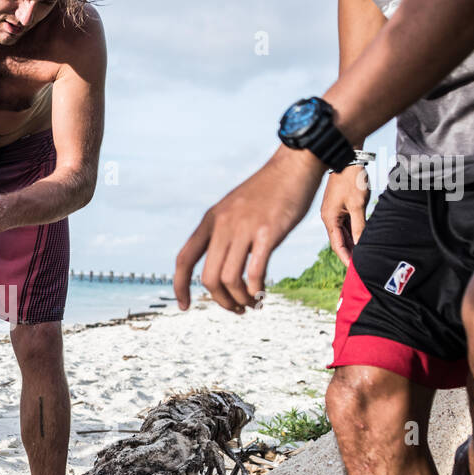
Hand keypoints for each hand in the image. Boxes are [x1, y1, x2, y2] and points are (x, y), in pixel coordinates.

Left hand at [174, 147, 324, 312]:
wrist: (293, 165)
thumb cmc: (268, 190)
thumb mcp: (234, 207)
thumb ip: (224, 231)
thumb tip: (221, 262)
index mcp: (211, 220)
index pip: (184, 258)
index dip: (179, 285)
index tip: (184, 305)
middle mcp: (223, 225)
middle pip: (208, 277)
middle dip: (220, 301)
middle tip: (236, 309)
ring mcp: (244, 228)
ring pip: (229, 280)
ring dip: (239, 300)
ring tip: (251, 304)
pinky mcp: (269, 232)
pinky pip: (255, 272)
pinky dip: (256, 290)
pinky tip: (262, 294)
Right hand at [320, 165, 369, 265]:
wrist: (348, 158)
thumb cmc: (351, 180)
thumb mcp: (357, 205)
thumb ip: (360, 226)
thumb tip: (362, 244)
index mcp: (329, 219)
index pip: (337, 245)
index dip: (346, 258)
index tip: (354, 271)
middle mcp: (329, 218)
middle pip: (339, 241)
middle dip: (350, 254)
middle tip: (360, 267)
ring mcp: (334, 212)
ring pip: (344, 233)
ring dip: (353, 244)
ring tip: (363, 256)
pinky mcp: (340, 206)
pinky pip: (346, 224)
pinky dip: (354, 232)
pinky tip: (362, 239)